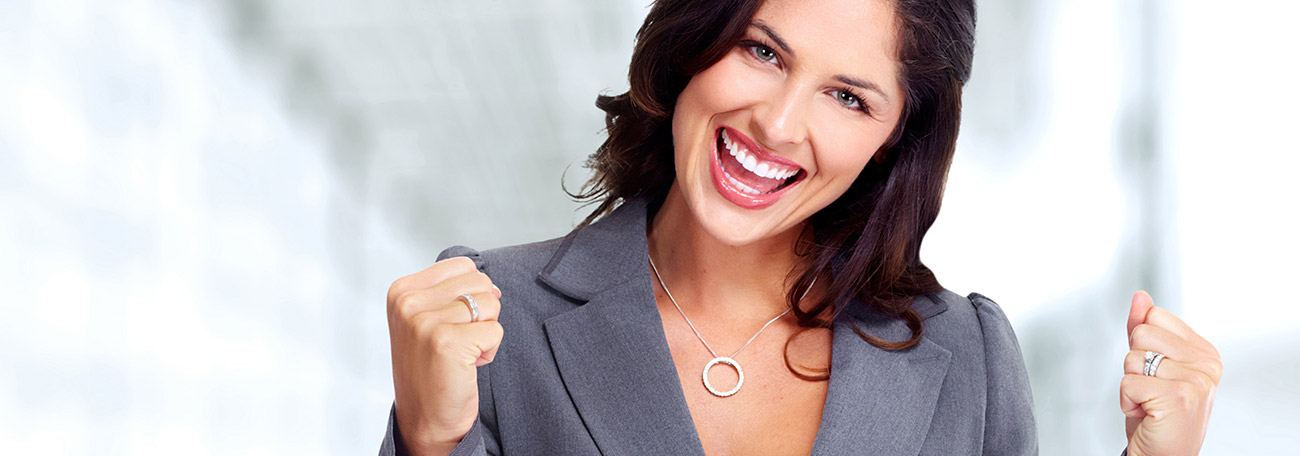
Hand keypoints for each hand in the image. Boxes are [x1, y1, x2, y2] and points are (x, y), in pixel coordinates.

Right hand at [388, 257, 503, 455]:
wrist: (425, 417)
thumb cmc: (431, 368)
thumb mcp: (428, 319)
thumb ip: (453, 292)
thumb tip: (493, 285)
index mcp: (402, 290)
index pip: (463, 265)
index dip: (470, 295)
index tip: (450, 323)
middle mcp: (408, 303)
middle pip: (480, 281)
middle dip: (480, 312)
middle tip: (458, 341)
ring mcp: (425, 322)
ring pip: (491, 304)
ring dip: (485, 332)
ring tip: (462, 352)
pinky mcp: (447, 343)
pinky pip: (495, 330)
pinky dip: (490, 350)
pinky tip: (468, 365)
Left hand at [1121, 291, 1220, 455]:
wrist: (1163, 454)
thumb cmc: (1156, 412)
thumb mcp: (1149, 365)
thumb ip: (1143, 328)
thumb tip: (1140, 296)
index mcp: (1205, 351)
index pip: (1154, 317)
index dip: (1142, 346)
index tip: (1156, 372)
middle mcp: (1208, 365)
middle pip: (1141, 334)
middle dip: (1133, 365)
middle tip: (1150, 391)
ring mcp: (1197, 381)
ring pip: (1131, 359)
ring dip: (1131, 385)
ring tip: (1150, 403)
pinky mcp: (1179, 397)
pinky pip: (1128, 382)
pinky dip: (1127, 402)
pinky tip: (1146, 414)